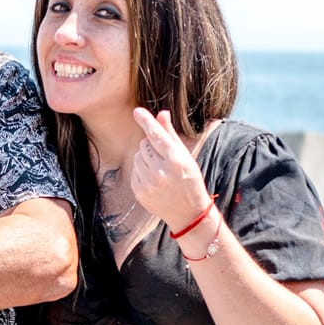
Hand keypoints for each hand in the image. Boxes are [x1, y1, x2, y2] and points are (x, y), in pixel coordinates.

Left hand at [129, 108, 213, 230]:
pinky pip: (134, 170)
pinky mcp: (139, 192)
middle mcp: (161, 172)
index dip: (147, 122)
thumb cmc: (189, 180)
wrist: (188, 212)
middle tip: (164, 157)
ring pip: (137, 156)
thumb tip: (161, 114)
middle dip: (151, 145)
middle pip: (144, 144)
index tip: (137, 111)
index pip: (157, 136)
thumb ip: (171, 135)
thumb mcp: (185, 157)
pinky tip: (154, 178)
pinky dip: (141, 170)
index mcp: (176, 161)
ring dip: (145, 157)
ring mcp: (148, 183)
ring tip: (160, 169)